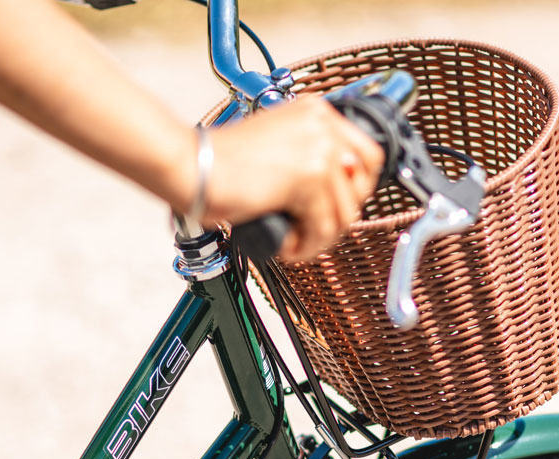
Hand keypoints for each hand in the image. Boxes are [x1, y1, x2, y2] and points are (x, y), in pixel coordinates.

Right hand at [202, 96, 383, 260]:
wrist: (191, 165)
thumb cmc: (219, 161)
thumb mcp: (273, 144)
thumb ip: (304, 155)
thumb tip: (333, 192)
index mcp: (316, 112)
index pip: (367, 153)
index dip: (357, 188)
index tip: (339, 205)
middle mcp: (323, 125)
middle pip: (362, 184)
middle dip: (341, 215)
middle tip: (315, 230)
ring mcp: (319, 149)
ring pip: (344, 212)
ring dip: (321, 237)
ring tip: (296, 241)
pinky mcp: (309, 178)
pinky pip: (324, 227)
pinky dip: (308, 245)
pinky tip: (288, 245)